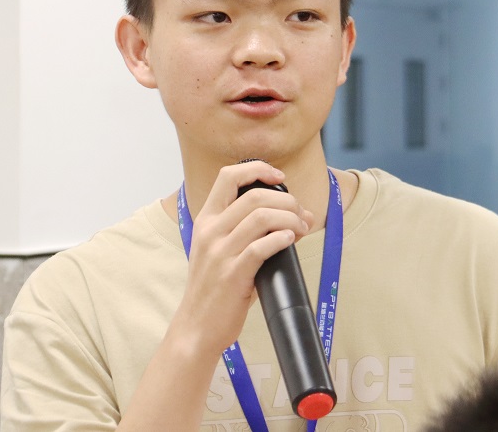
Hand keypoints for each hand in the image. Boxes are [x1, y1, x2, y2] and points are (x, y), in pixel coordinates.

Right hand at [175, 160, 314, 356]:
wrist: (196, 327)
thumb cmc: (215, 289)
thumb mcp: (221, 251)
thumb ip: (250, 232)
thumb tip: (297, 218)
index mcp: (206, 220)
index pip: (228, 176)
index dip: (257, 169)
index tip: (279, 176)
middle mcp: (210, 231)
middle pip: (254, 196)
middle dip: (286, 200)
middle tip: (300, 214)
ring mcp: (219, 253)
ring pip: (261, 217)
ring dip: (290, 219)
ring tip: (301, 229)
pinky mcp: (232, 275)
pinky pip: (262, 247)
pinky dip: (282, 239)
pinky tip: (291, 241)